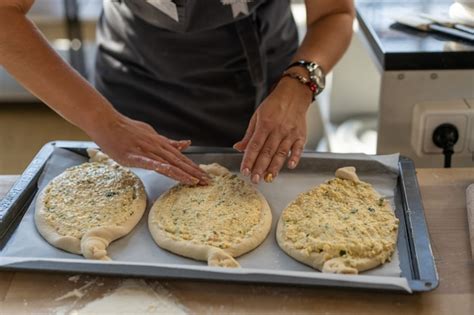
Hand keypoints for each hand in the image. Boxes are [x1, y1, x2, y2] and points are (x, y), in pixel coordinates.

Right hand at [87, 113, 208, 184]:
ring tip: (196, 181)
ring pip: (168, 163)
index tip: (205, 176)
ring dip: (183, 173)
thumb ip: (169, 141)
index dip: (194, 167)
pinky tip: (172, 173)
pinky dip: (163, 167)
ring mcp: (146, 151)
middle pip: (179, 161)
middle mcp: (157, 147)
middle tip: (207, 182)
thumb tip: (186, 143)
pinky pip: (151, 163)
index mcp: (161, 143)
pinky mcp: (134, 156)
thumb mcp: (151, 134)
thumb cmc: (126, 129)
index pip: (181, 157)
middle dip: (194, 172)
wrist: (107, 122)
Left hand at [233, 76, 310, 182]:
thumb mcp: (257, 116)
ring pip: (281, 152)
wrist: (294, 94)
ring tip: (268, 178)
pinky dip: (295, 157)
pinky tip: (290, 166)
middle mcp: (277, 129)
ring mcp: (290, 133)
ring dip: (275, 167)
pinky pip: (298, 148)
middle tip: (254, 180)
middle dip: (260, 167)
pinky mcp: (301, 135)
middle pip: (267, 151)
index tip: (244, 171)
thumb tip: (238, 148)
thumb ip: (249, 135)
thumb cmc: (274, 105)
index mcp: (264, 124)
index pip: (255, 145)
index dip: (249, 159)